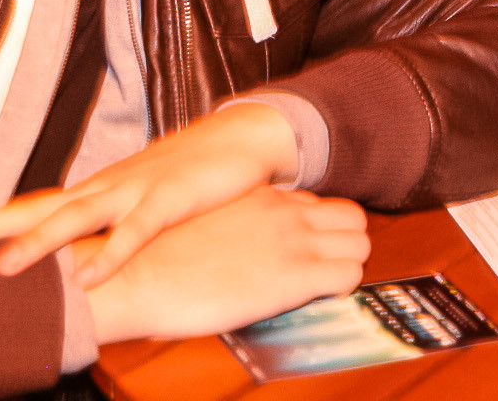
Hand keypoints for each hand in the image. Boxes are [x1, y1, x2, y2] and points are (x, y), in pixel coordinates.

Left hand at [0, 101, 298, 285]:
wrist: (242, 137)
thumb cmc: (192, 171)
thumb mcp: (143, 197)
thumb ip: (112, 221)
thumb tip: (79, 253)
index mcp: (99, 188)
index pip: (32, 204)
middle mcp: (106, 187)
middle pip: (38, 208)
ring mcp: (136, 190)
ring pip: (78, 217)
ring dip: (39, 241)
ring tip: (3, 267)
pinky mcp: (170, 199)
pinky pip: (136, 230)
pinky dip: (111, 253)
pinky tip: (89, 276)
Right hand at [83, 187, 368, 344]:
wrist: (137, 274)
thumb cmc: (157, 256)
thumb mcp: (208, 221)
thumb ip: (237, 223)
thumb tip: (243, 240)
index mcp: (263, 198)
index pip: (319, 204)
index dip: (320, 230)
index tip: (311, 249)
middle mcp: (286, 213)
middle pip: (351, 217)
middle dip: (347, 243)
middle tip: (329, 267)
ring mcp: (295, 242)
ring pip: (361, 242)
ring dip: (350, 264)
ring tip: (325, 285)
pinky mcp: (296, 276)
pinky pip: (350, 276)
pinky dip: (344, 288)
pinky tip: (322, 298)